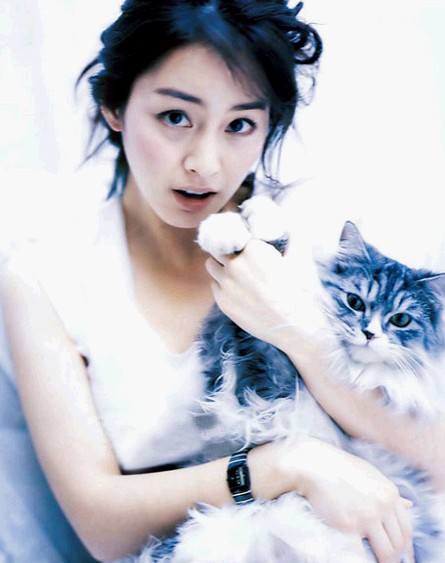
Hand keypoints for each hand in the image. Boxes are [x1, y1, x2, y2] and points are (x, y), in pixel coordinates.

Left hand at [205, 239, 300, 345]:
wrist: (294, 327)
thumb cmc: (300, 291)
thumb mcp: (301, 259)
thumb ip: (296, 237)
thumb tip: (296, 224)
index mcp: (252, 248)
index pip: (235, 233)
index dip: (241, 238)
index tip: (246, 243)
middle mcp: (234, 263)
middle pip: (219, 248)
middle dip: (228, 251)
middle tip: (239, 258)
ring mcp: (225, 283)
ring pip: (211, 265)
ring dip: (220, 266)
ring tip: (235, 273)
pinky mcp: (221, 301)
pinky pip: (213, 285)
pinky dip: (222, 285)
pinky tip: (236, 290)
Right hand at [279, 438, 413, 562]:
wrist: (314, 464)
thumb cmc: (339, 468)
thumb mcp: (369, 475)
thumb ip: (388, 492)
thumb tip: (409, 505)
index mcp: (389, 493)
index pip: (407, 528)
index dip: (405, 545)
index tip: (400, 553)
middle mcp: (382, 505)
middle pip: (400, 542)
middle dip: (396, 556)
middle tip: (387, 560)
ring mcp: (367, 516)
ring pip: (387, 552)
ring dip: (384, 560)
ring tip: (376, 561)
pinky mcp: (349, 525)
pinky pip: (363, 551)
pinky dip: (365, 559)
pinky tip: (362, 559)